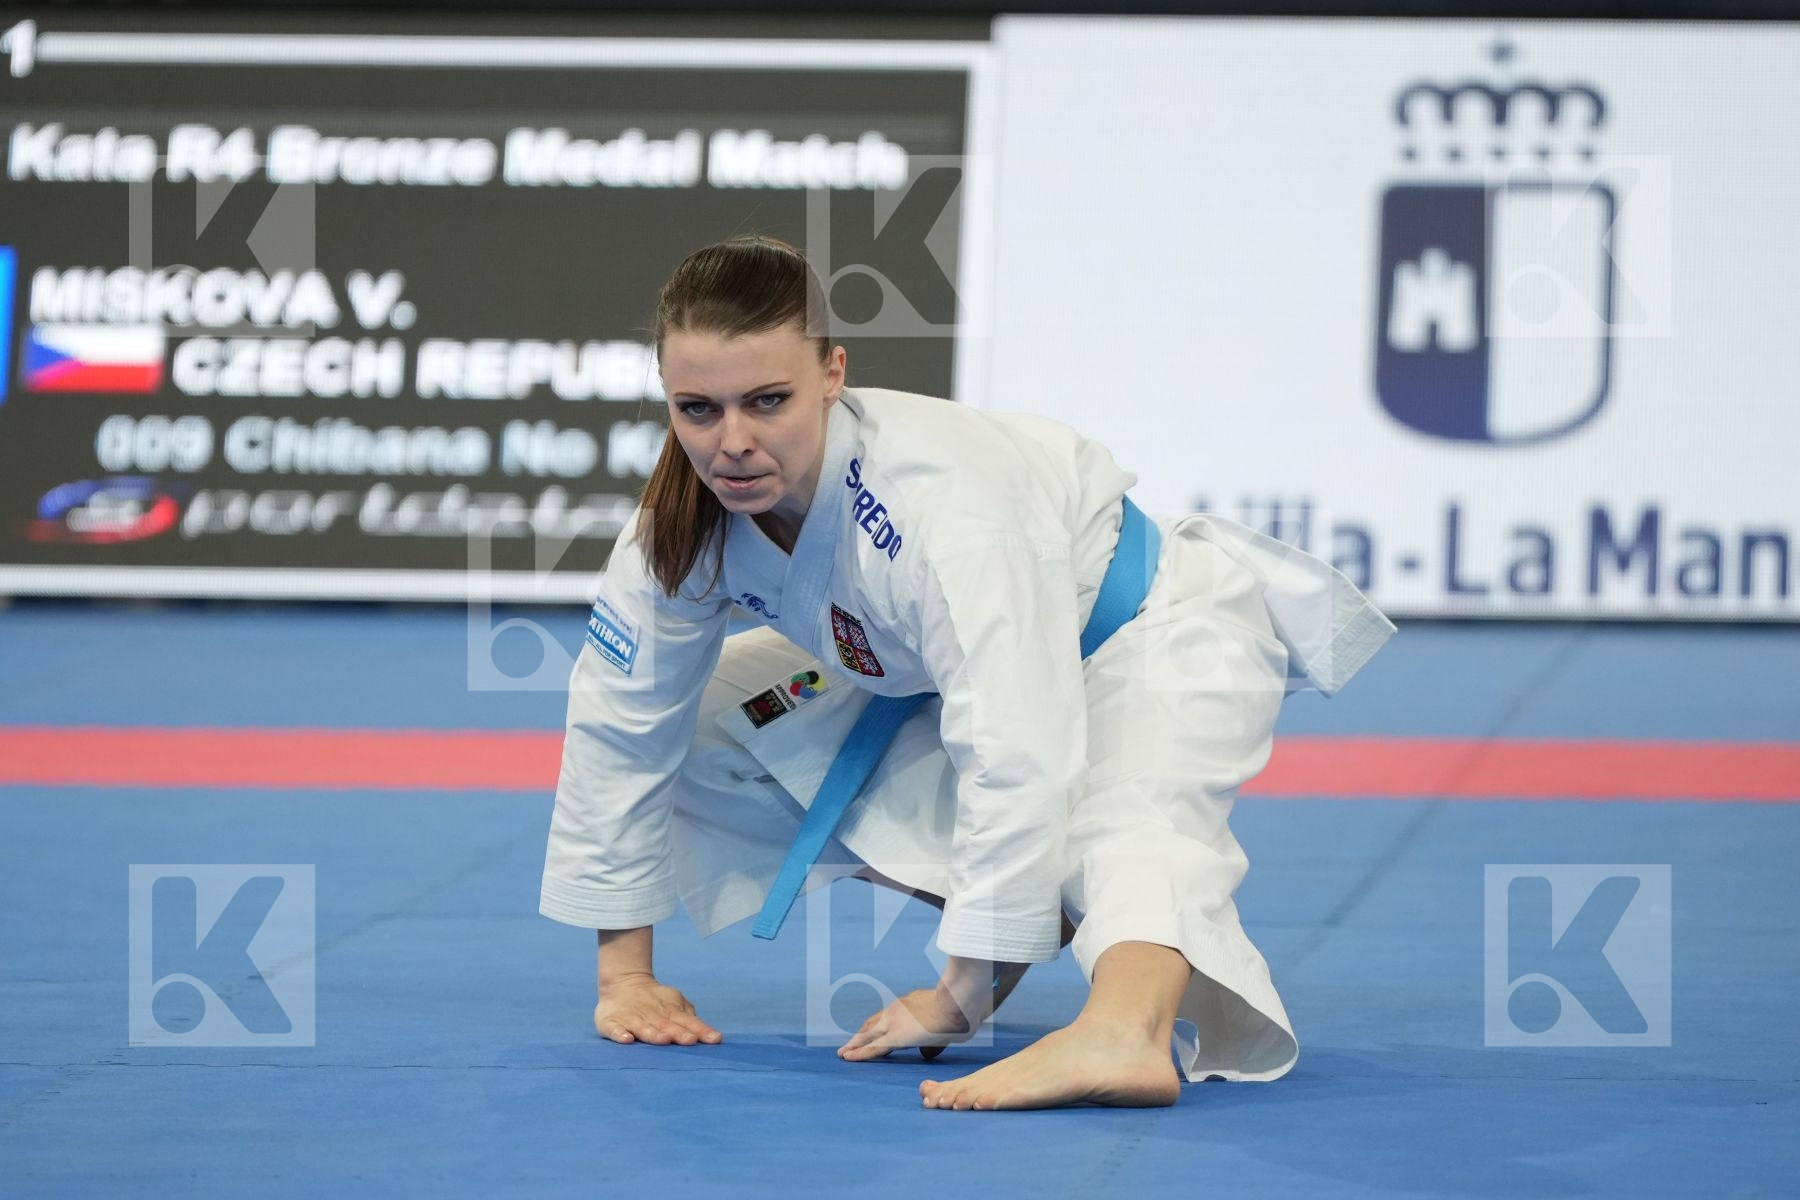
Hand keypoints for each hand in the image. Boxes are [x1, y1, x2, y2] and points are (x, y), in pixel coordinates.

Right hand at [593, 974, 721, 1046]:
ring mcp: (632, 1019)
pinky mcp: (611, 1022)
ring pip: (644, 1028)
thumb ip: (688, 1017)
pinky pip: (615, 1029)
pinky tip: (626, 1039)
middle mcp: (653, 1016)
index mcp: (670, 1012)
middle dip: (679, 1033)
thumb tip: (704, 1032)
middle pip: (668, 1026)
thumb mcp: (675, 1004)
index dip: (701, 1030)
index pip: (689, 1022)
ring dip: (654, 1035)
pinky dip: (620, 1034)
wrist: (622, 983)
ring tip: (663, 1040)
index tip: (715, 1039)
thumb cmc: (655, 1002)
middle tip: (691, 1040)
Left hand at [838, 986, 979, 1061]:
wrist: (958, 1003)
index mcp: (910, 1003)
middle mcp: (897, 1010)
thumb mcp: (951, 1018)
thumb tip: (939, 1046)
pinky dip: (858, 1053)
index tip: (870, 1031)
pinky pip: (872, 1048)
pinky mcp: (895, 1036)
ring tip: (843, 1053)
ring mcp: (894, 1022)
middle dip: (861, 1034)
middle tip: (849, 1043)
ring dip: (854, 1044)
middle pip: (873, 1024)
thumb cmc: (961, 1010)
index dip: (877, 1025)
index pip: (888, 1016)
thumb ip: (942, 1032)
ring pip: (868, 1035)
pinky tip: (847, 1057)